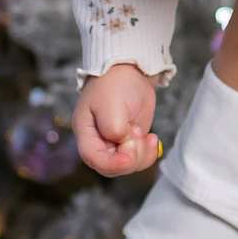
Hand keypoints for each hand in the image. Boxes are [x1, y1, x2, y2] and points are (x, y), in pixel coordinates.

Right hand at [74, 61, 161, 177]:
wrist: (129, 71)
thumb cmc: (114, 84)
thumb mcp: (111, 104)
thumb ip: (113, 128)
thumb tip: (123, 143)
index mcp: (86, 132)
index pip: (93, 158)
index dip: (111, 164)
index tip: (128, 158)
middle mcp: (98, 141)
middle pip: (112, 166)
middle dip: (130, 157)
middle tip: (138, 134)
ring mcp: (115, 143)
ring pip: (128, 165)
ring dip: (142, 154)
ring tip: (143, 133)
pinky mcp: (130, 142)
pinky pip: (139, 158)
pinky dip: (149, 152)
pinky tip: (152, 138)